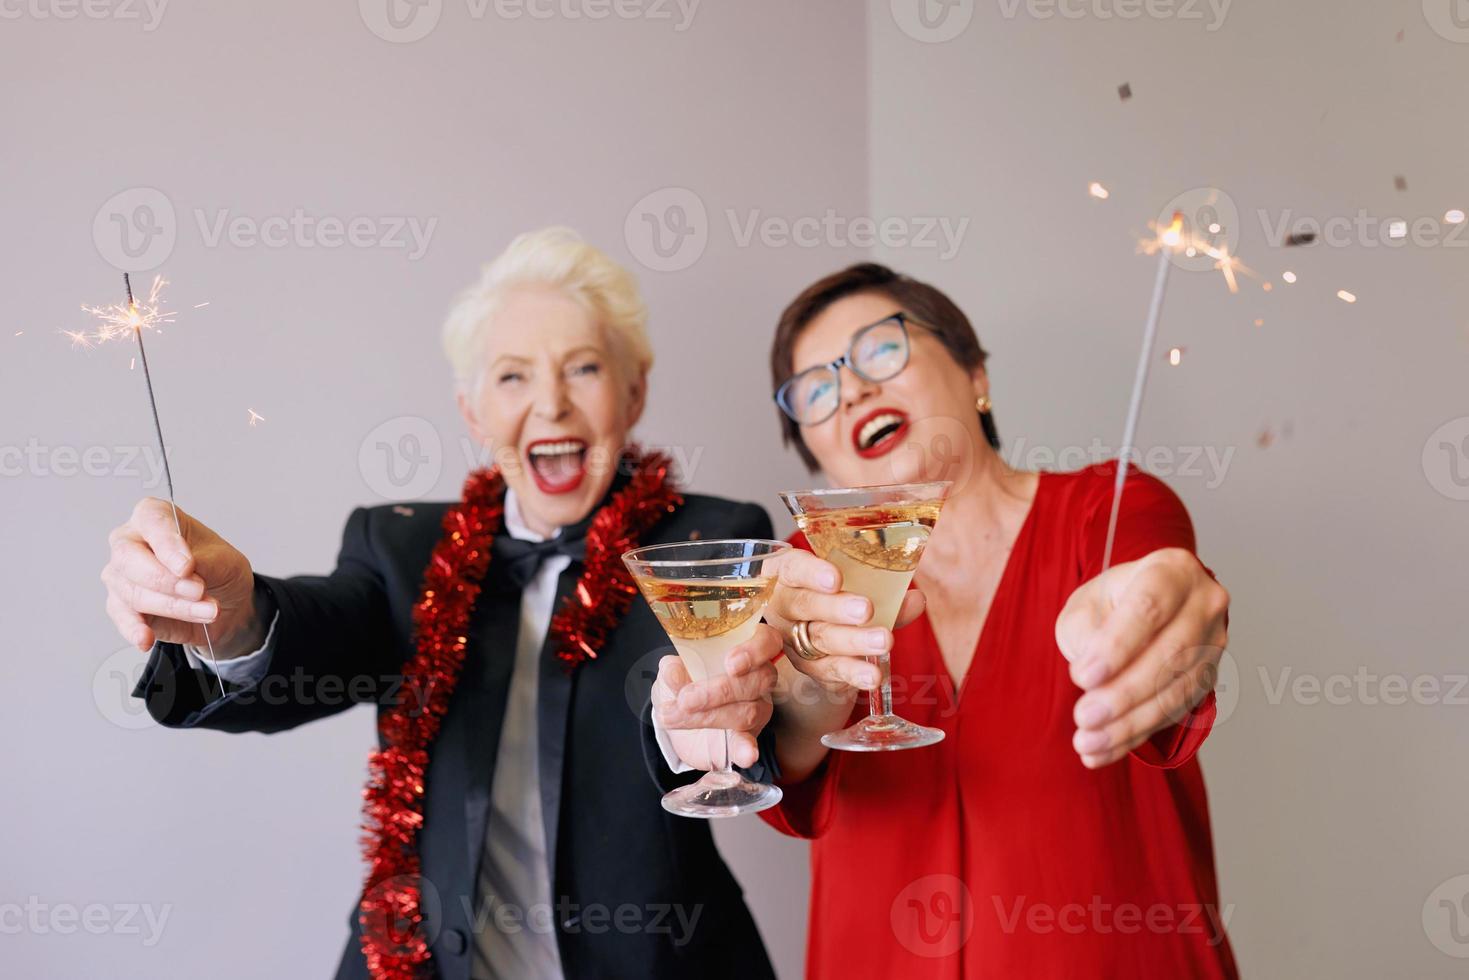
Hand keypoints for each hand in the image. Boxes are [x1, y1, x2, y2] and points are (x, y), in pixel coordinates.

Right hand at [102, 498, 259, 655]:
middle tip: (198, 590)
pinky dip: (135, 629)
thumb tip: (183, 569)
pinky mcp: (121, 606)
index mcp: (154, 517)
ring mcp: (121, 575)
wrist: (225, 603)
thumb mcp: (225, 561)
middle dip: (166, 580)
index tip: (187, 566)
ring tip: (207, 611)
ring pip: (132, 591)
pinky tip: (146, 638)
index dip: (167, 544)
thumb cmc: (219, 570)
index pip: (152, 521)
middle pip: (128, 558)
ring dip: (173, 606)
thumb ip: (202, 562)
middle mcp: (131, 542)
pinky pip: (122, 617)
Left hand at [653, 623, 782, 768]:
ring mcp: (757, 709)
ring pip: (749, 711)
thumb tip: (672, 669)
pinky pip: (751, 743)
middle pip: (759, 680)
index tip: (731, 664)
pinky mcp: (747, 738)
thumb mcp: (673, 672)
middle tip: (686, 699)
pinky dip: (747, 750)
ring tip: (676, 716)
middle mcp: (758, 678)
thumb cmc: (682, 683)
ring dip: (710, 716)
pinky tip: (745, 755)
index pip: (768, 642)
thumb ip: (673, 669)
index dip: (754, 651)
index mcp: (745, 651)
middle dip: (720, 691)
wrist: (677, 717)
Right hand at [762, 548, 925, 692]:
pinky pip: (831, 670)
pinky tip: (874, 675)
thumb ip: (885, 594)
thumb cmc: (838, 600)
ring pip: (820, 639)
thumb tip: (915, 599)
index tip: (836, 578)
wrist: (823, 641)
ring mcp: (794, 640)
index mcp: (789, 576)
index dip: (811, 573)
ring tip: (884, 640)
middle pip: (805, 605)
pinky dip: (854, 672)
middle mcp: (785, 607)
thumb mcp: (857, 588)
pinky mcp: (811, 668)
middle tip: (865, 610)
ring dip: (854, 640)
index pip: (793, 568)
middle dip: (836, 608)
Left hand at [1055, 547, 1229, 768]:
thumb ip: (1087, 632)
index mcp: (1172, 570)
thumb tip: (1095, 680)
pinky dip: (1135, 735)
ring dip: (1129, 724)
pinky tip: (1101, 752)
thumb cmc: (1111, 602)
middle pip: (1169, 655)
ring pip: (1176, 691)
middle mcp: (1204, 604)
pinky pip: (1175, 714)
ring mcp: (1214, 644)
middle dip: (1123, 694)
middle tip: (1083, 718)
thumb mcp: (1087, 603)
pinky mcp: (1209, 680)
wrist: (1145, 608)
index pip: (1149, 608)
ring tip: (1087, 743)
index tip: (1082, 677)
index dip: (1117, 646)